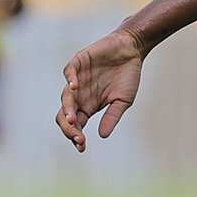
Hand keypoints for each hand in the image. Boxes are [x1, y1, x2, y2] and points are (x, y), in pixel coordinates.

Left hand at [57, 26, 146, 151]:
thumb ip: (112, 116)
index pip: (76, 125)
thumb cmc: (127, 76)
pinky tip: (75, 88)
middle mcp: (79, 95)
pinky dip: (70, 80)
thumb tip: (102, 135)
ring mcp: (77, 79)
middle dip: (68, 128)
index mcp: (88, 106)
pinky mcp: (79, 62)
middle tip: (77, 137)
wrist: (131, 50)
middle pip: (65, 115)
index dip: (76, 136)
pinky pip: (69, 72)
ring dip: (68, 109)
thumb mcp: (123, 100)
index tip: (82, 146)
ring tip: (73, 119)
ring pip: (65, 97)